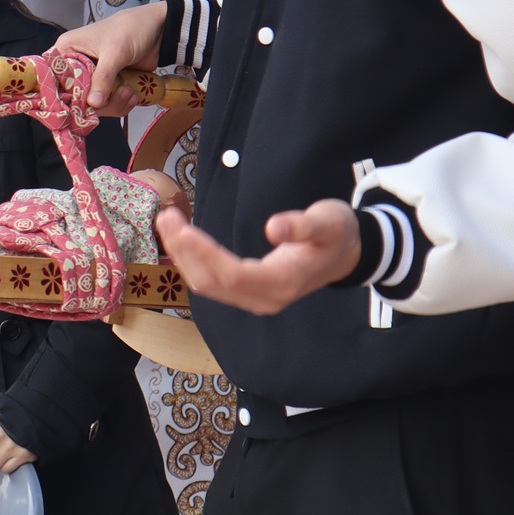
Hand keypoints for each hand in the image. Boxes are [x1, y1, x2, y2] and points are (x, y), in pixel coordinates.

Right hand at [51, 2, 167, 112]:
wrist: (158, 30)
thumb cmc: (130, 30)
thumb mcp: (114, 52)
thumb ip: (103, 77)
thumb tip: (93, 104)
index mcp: (68, 51)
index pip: (55, 78)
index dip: (63, 95)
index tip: (79, 106)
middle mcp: (76, 66)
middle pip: (75, 97)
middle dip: (98, 103)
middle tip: (120, 94)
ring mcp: (93, 77)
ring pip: (93, 104)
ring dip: (114, 104)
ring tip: (130, 91)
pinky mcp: (108, 85)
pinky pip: (108, 104)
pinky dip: (121, 104)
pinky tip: (133, 94)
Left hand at [157, 200, 361, 314]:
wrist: (347, 255)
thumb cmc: (338, 234)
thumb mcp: (328, 223)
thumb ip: (302, 226)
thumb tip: (273, 227)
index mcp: (284, 282)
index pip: (232, 274)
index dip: (203, 253)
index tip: (181, 228)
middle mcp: (265, 298)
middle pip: (213, 281)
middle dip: (184, 251)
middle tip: (166, 216)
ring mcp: (256, 299)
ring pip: (208, 284)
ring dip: (183, 255)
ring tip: (167, 222)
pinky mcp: (248, 293)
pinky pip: (212, 282)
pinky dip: (192, 260)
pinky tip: (180, 238)